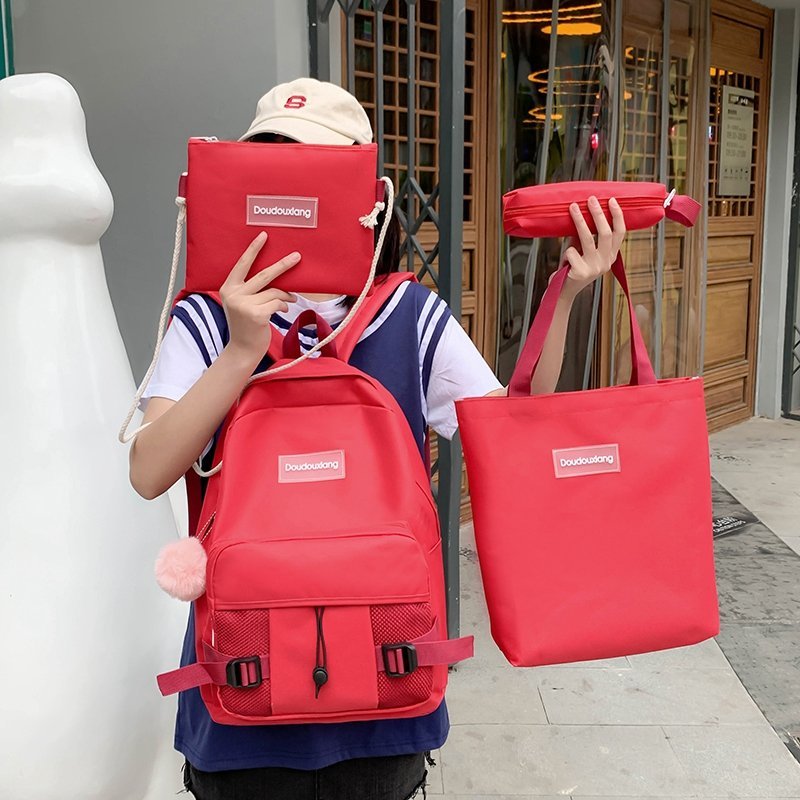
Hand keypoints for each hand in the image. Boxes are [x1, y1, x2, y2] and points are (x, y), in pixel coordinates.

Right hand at [219, 232, 299, 361]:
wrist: (242, 350)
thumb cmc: (246, 325)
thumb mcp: (243, 304)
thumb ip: (252, 289)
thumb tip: (277, 274)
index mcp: (228, 288)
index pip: (242, 264)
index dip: (254, 249)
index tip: (264, 235)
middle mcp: (234, 294)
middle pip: (264, 274)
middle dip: (283, 265)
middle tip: (297, 256)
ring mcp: (244, 305)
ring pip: (274, 292)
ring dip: (286, 296)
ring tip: (291, 299)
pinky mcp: (256, 315)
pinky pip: (278, 303)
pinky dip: (284, 306)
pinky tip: (283, 311)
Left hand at [560, 196, 625, 296]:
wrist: (563, 293)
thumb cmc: (573, 269)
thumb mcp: (584, 253)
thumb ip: (587, 238)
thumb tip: (584, 212)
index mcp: (610, 256)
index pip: (620, 233)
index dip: (617, 216)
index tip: (612, 200)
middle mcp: (605, 262)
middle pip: (605, 233)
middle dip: (598, 214)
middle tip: (591, 199)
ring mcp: (594, 268)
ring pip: (587, 238)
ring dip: (579, 220)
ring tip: (573, 207)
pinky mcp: (581, 273)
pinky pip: (571, 252)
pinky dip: (565, 251)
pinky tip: (564, 260)